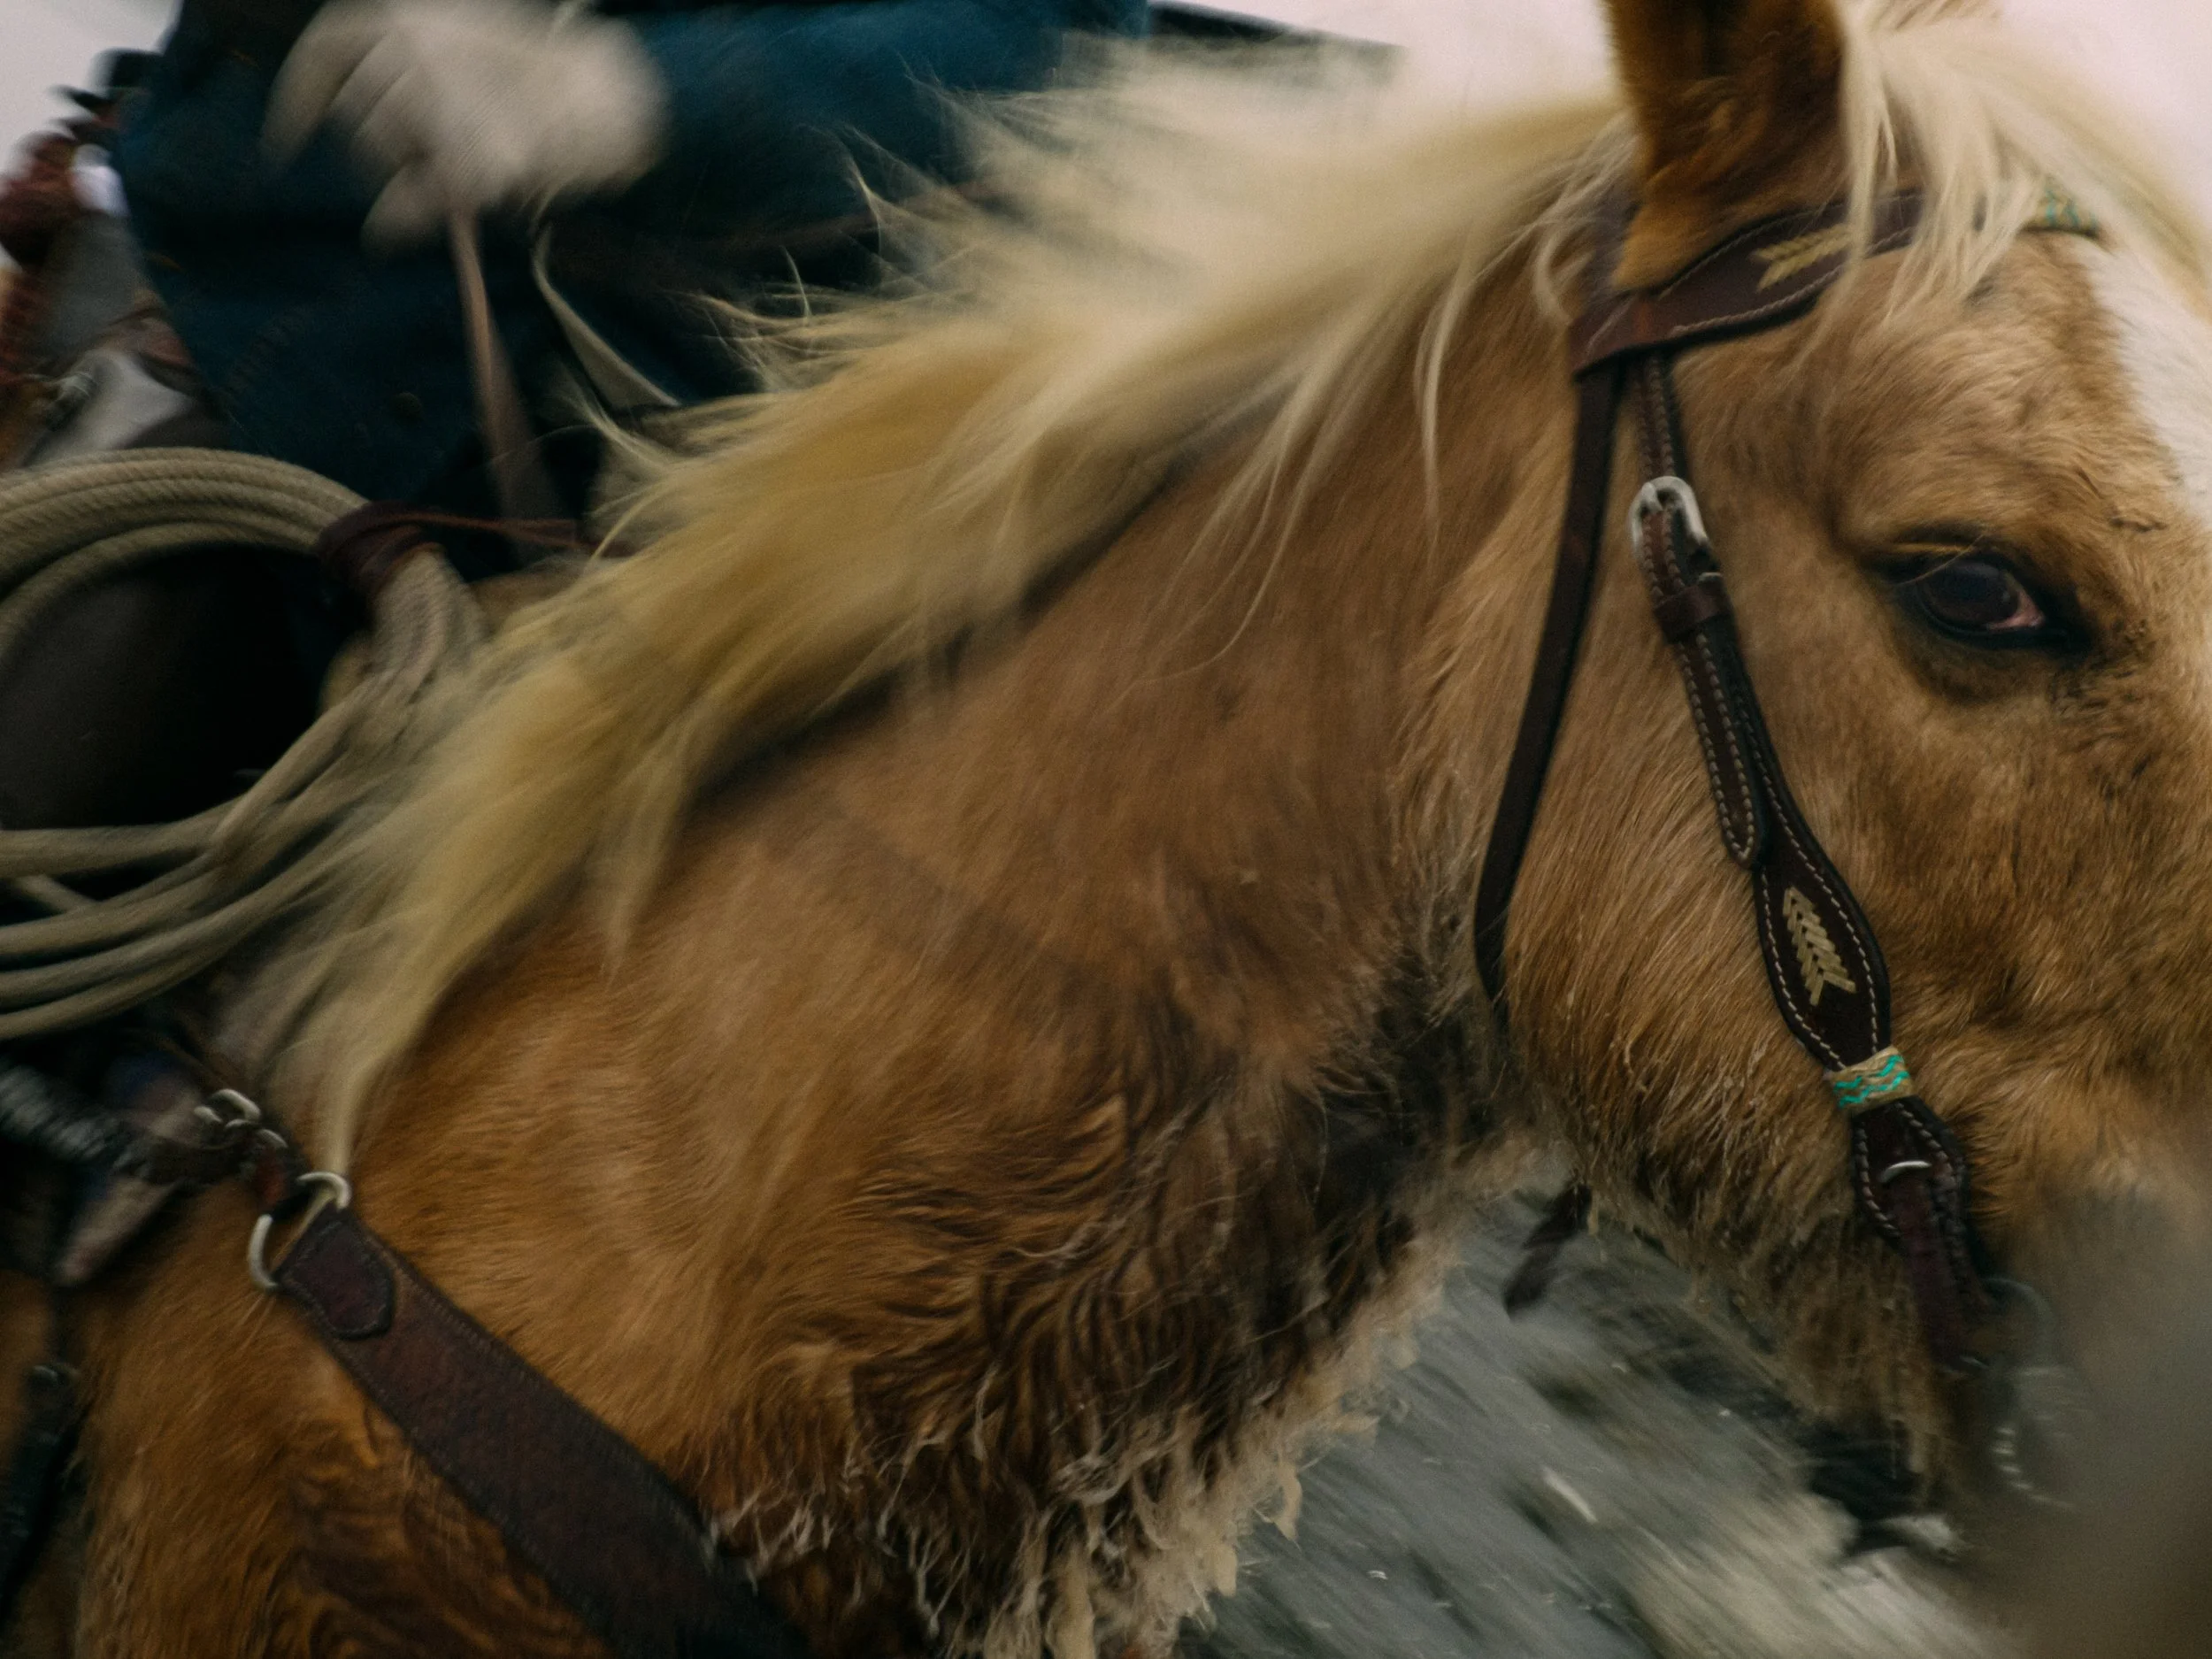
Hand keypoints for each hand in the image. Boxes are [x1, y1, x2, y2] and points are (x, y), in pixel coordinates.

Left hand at [266, 0, 667, 246]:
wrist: (604, 98)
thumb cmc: (536, 75)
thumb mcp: (459, 45)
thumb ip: (403, 69)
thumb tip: (354, 122)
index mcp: (408, 18)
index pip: (325, 52)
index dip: (296, 101)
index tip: (280, 147)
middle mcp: (414, 57)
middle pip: (353, 114)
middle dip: (375, 143)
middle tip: (422, 158)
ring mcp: (439, 111)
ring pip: (377, 154)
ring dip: (399, 171)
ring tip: (451, 169)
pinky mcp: (466, 165)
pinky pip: (404, 206)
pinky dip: (395, 222)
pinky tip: (389, 233)